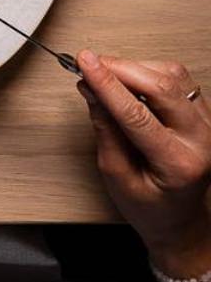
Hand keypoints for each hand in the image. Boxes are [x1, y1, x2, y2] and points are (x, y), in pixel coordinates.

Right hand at [78, 51, 210, 278]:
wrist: (179, 217)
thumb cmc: (150, 206)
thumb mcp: (116, 177)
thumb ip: (105, 131)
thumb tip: (91, 89)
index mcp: (179, 164)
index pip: (137, 114)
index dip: (107, 84)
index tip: (84, 63)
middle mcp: (202, 141)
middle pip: (161, 86)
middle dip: (120, 68)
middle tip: (89, 63)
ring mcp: (208, 124)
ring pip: (172, 75)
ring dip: (135, 67)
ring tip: (107, 77)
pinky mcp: (205, 112)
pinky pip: (179, 78)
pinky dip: (150, 72)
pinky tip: (131, 82)